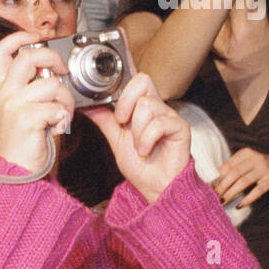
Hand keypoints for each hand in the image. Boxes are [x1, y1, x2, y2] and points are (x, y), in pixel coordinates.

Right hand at [0, 31, 74, 176]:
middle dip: (53, 59)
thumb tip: (52, 70)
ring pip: (51, 84)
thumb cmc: (23, 141)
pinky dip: (64, 117)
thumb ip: (29, 87)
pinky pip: (57, 106)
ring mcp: (13, 105)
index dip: (20, 37)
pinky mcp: (27, 118)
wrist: (15, 171)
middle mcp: (4, 93)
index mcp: (0, 88)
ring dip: (66, 98)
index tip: (37, 37)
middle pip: (29, 57)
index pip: (2, 50)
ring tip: (62, 113)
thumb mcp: (19, 109)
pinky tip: (57, 126)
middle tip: (63, 71)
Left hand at [83, 73, 189, 203]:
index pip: (136, 80)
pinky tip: (146, 151)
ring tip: (138, 146)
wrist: (156, 188)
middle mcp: (158, 108)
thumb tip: (88, 106)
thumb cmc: (142, 165)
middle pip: (143, 81)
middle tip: (122, 123)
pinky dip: (146, 140)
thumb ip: (105, 120)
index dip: (122, 86)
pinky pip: (159, 123)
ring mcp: (170, 117)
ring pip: (146, 105)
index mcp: (143, 107)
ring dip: (136, 130)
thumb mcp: (116, 139)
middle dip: (125, 102)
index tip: (112, 106)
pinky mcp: (181, 128)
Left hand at [213, 147, 268, 207]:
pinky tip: (239, 205)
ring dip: (231, 193)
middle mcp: (255, 159)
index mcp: (246, 153)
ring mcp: (264, 169)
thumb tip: (215, 184)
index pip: (228, 166)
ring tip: (223, 202)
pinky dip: (247, 199)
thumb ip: (235, 170)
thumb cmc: (261, 168)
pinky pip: (258, 191)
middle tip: (215, 197)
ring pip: (243, 182)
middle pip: (234, 173)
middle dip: (223, 187)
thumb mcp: (248, 164)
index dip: (219, 178)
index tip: (212, 188)